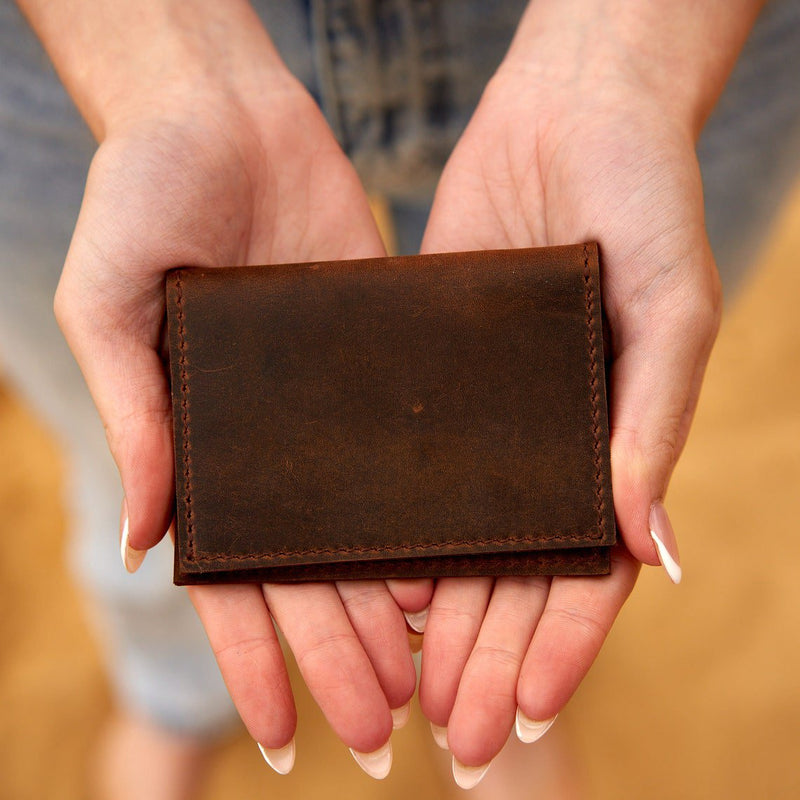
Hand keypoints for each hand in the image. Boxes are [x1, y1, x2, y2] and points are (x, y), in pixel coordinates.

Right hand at [51, 12, 430, 765]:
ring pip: (365, 535)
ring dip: (389, 613)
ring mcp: (330, 415)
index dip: (253, 660)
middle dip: (337, 659)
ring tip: (422, 685)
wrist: (221, 117)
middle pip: (309, 576)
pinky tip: (453, 578)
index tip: (279, 737)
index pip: (230, 580)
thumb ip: (135, 416)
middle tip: (378, 736)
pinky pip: (407, 460)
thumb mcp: (110, 304)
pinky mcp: (381, 368)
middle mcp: (272, 445)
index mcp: (201, 447)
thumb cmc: (143, 197)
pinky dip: (427, 522)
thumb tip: (147, 536)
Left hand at [416, 15, 726, 773]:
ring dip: (438, 614)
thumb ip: (655, 428)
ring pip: (457, 536)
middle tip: (452, 735)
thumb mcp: (670, 312)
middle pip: (512, 572)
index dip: (558, 643)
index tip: (523, 709)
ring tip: (407, 687)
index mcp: (610, 444)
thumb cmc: (646, 204)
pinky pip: (410, 465)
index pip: (583, 567)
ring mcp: (485, 416)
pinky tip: (373, 583)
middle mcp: (544, 443)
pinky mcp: (429, 375)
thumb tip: (658, 554)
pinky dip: (395, 529)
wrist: (573, 115)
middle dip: (486, 654)